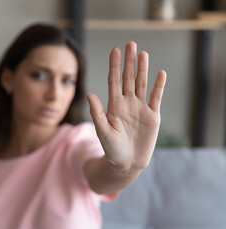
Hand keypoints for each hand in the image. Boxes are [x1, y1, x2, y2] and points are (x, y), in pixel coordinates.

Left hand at [87, 41, 165, 172]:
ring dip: (143, 69)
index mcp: (114, 105)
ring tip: (143, 53)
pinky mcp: (153, 116)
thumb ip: (97, 113)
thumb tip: (89, 94)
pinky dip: (158, 86)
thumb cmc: (111, 149)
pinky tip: (160, 73)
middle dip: (129, 62)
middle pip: (128, 78)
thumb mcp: (102, 131)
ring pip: (142, 84)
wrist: (127, 164)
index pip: (114, 81)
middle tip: (131, 44)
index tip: (115, 50)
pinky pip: (156, 98)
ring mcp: (140, 108)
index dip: (115, 66)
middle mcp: (127, 103)